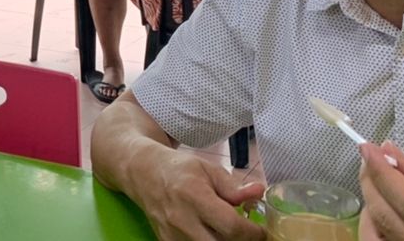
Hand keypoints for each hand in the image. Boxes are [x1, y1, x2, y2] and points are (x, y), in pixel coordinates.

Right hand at [134, 151, 265, 240]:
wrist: (143, 173)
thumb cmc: (179, 169)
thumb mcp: (207, 169)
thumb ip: (233, 186)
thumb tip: (259, 192)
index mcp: (194, 196)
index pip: (232, 226)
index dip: (253, 233)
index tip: (260, 229)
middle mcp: (181, 219)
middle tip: (247, 234)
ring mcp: (172, 235)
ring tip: (227, 231)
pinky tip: (211, 233)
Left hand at [360, 141, 403, 239]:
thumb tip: (391, 154)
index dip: (383, 173)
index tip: (369, 149)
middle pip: (386, 216)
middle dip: (372, 181)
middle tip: (372, 157)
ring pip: (374, 233)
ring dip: (371, 203)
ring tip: (382, 182)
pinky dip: (373, 223)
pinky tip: (384, 207)